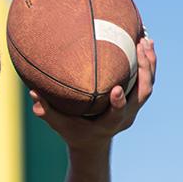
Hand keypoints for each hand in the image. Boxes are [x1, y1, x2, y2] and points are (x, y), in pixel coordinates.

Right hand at [30, 37, 156, 152]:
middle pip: (142, 94)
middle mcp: (126, 116)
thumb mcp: (58, 124)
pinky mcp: (136, 99)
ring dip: (149, 63)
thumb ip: (46, 111)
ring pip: (148, 85)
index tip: (117, 89)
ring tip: (145, 40)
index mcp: (109, 124)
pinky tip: (146, 42)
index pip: (118, 113)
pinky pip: (147, 79)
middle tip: (139, 49)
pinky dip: (149, 62)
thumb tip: (32, 93)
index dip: (119, 102)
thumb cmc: (73, 132)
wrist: (93, 141)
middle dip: (143, 72)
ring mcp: (134, 108)